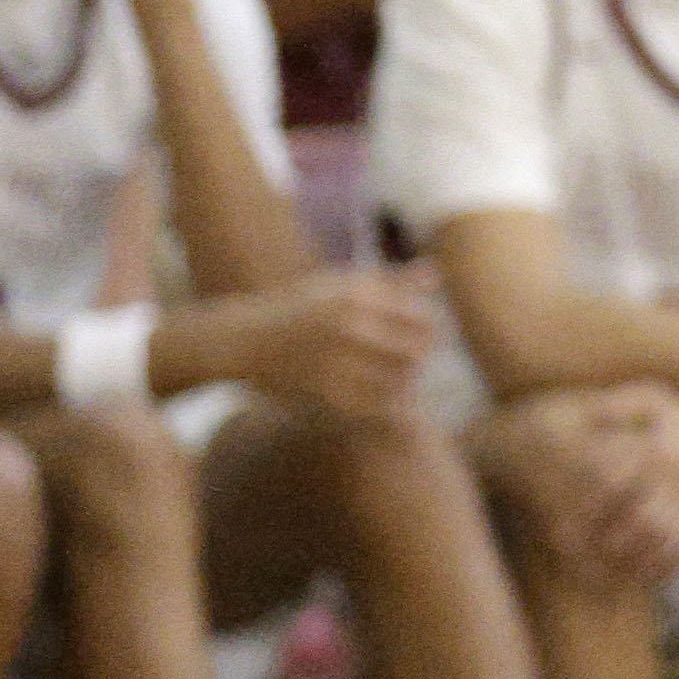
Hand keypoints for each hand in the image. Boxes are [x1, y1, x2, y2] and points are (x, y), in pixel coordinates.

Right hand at [214, 270, 437, 424]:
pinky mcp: (322, 392)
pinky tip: (376, 399)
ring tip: (395, 381)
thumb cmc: (301, 309)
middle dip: (419, 360)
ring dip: (403, 384)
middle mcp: (348, 326)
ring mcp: (335, 360)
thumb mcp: (341, 285)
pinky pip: (372, 406)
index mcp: (357, 295)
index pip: (422, 319)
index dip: (429, 331)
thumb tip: (434, 272)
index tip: (419, 338)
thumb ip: (390, 282)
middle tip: (412, 364)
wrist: (244, 340)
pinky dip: (382, 405)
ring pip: (397, 382)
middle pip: (415, 352)